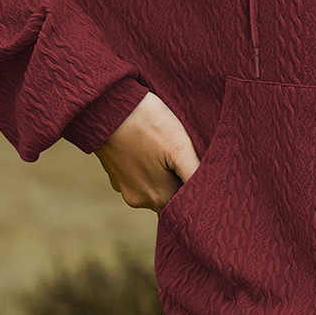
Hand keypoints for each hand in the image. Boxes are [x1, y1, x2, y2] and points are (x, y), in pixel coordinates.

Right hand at [94, 92, 200, 213]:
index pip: (184, 207)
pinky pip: (137, 175)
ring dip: (162, 171)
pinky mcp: (114, 173)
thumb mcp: (180, 147)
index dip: (194, 193)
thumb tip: (209, 199)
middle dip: (179, 180)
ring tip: (165, 147)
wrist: (106, 107)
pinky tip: (149, 144)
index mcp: (159, 198)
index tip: (199, 173)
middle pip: (170, 197)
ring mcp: (124, 187)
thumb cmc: (147, 124)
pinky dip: (145, 164)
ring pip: (153, 185)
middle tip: (183, 155)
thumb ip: (195, 175)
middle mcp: (139, 200)